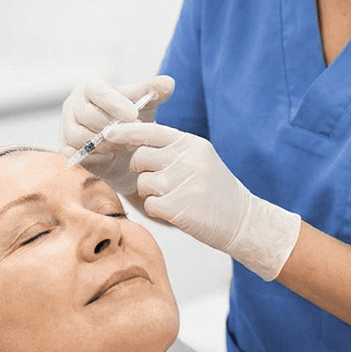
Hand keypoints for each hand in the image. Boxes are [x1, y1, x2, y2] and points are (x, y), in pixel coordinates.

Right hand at [59, 76, 174, 194]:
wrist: (123, 151)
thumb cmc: (132, 121)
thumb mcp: (145, 105)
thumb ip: (154, 92)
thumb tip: (168, 82)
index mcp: (90, 87)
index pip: (99, 92)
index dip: (115, 103)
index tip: (134, 115)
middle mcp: (73, 104)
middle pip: (87, 115)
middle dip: (113, 127)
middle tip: (134, 135)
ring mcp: (66, 126)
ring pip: (79, 136)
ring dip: (105, 143)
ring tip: (124, 145)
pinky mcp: (64, 148)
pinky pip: (75, 153)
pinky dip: (95, 157)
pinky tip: (111, 157)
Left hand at [104, 122, 300, 280]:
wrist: (242, 220)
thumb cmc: (215, 191)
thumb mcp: (199, 159)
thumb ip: (172, 150)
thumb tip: (133, 143)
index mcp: (191, 144)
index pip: (150, 131)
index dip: (126, 131)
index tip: (108, 133)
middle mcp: (188, 159)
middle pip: (140, 158)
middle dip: (142, 171)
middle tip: (160, 181)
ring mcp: (184, 183)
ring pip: (143, 183)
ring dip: (152, 194)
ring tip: (175, 198)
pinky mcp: (179, 207)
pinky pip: (150, 205)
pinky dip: (158, 211)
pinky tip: (178, 211)